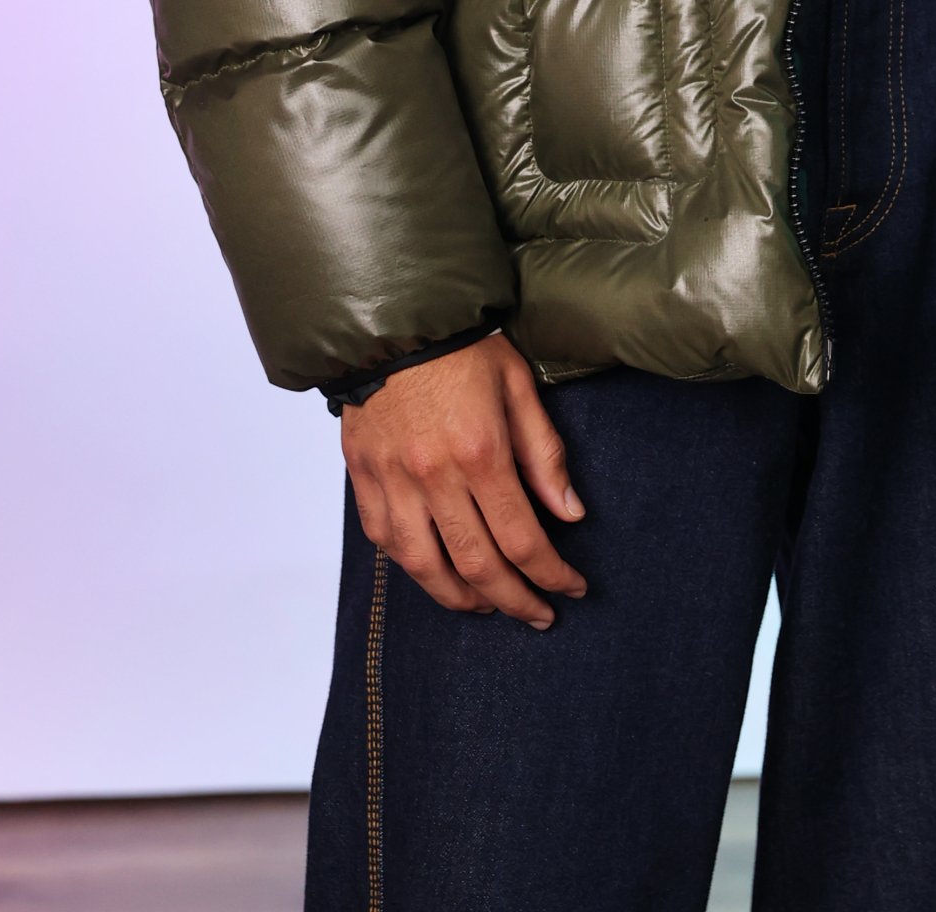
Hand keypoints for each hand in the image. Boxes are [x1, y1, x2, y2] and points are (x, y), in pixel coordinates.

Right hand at [340, 332, 586, 627]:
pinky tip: (435, 572)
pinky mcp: (364, 478)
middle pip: (477, 565)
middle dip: (514, 601)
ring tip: (488, 606)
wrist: (392, 320)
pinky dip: (413, 568)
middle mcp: (434, 476)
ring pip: (425, 567)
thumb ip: (544, 453)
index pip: (522, 538)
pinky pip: (385, 542)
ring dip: (461, 598)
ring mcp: (393, 481)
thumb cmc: (461, 347)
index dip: (550, 574)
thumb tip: (571, 513)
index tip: (570, 589)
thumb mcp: (518, 385)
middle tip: (537, 615)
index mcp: (480, 452)